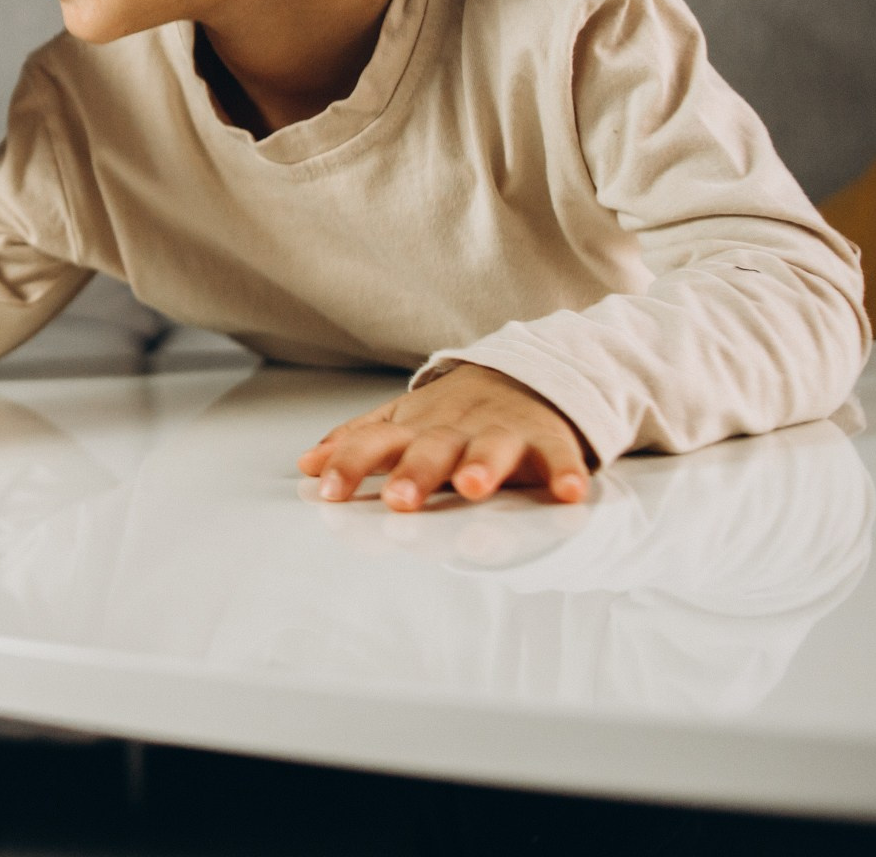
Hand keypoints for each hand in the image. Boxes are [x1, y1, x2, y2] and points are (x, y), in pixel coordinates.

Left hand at [297, 363, 593, 511]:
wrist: (522, 375)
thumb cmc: (451, 415)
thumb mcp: (402, 422)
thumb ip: (358, 443)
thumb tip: (305, 464)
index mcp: (414, 428)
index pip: (374, 442)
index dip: (350, 464)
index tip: (329, 492)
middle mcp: (455, 428)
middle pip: (432, 448)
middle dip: (414, 472)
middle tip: (398, 500)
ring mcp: (502, 431)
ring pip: (491, 447)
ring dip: (483, 466)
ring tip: (473, 488)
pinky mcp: (548, 438)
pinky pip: (559, 455)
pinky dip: (566, 471)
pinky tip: (570, 494)